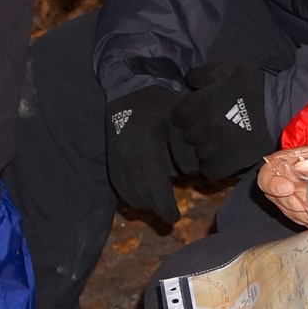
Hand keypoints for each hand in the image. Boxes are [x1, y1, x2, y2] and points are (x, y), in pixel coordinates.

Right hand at [105, 85, 183, 229]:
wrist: (129, 90)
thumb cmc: (161, 104)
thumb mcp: (180, 120)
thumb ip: (188, 148)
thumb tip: (198, 175)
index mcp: (146, 141)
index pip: (155, 182)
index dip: (164, 203)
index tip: (175, 218)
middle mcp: (127, 151)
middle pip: (141, 190)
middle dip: (156, 208)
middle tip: (170, 218)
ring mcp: (115, 154)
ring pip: (128, 190)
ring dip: (143, 203)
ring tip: (158, 209)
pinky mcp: (110, 156)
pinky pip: (117, 183)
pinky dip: (129, 195)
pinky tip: (141, 201)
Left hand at [170, 61, 272, 178]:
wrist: (283, 110)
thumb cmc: (257, 87)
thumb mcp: (232, 67)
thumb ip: (205, 72)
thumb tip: (188, 80)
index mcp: (201, 103)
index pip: (177, 115)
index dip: (187, 113)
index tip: (198, 113)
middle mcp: (204, 127)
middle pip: (187, 135)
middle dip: (196, 130)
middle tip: (211, 127)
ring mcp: (215, 148)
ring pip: (197, 153)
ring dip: (205, 148)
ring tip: (220, 142)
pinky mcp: (228, 164)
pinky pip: (209, 170)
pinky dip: (214, 165)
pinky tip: (223, 156)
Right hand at [256, 141, 307, 225]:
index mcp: (283, 164)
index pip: (266, 176)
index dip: (272, 184)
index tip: (288, 188)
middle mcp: (282, 185)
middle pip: (281, 201)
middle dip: (300, 205)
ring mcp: (290, 202)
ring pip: (293, 214)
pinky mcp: (301, 215)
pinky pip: (304, 223)